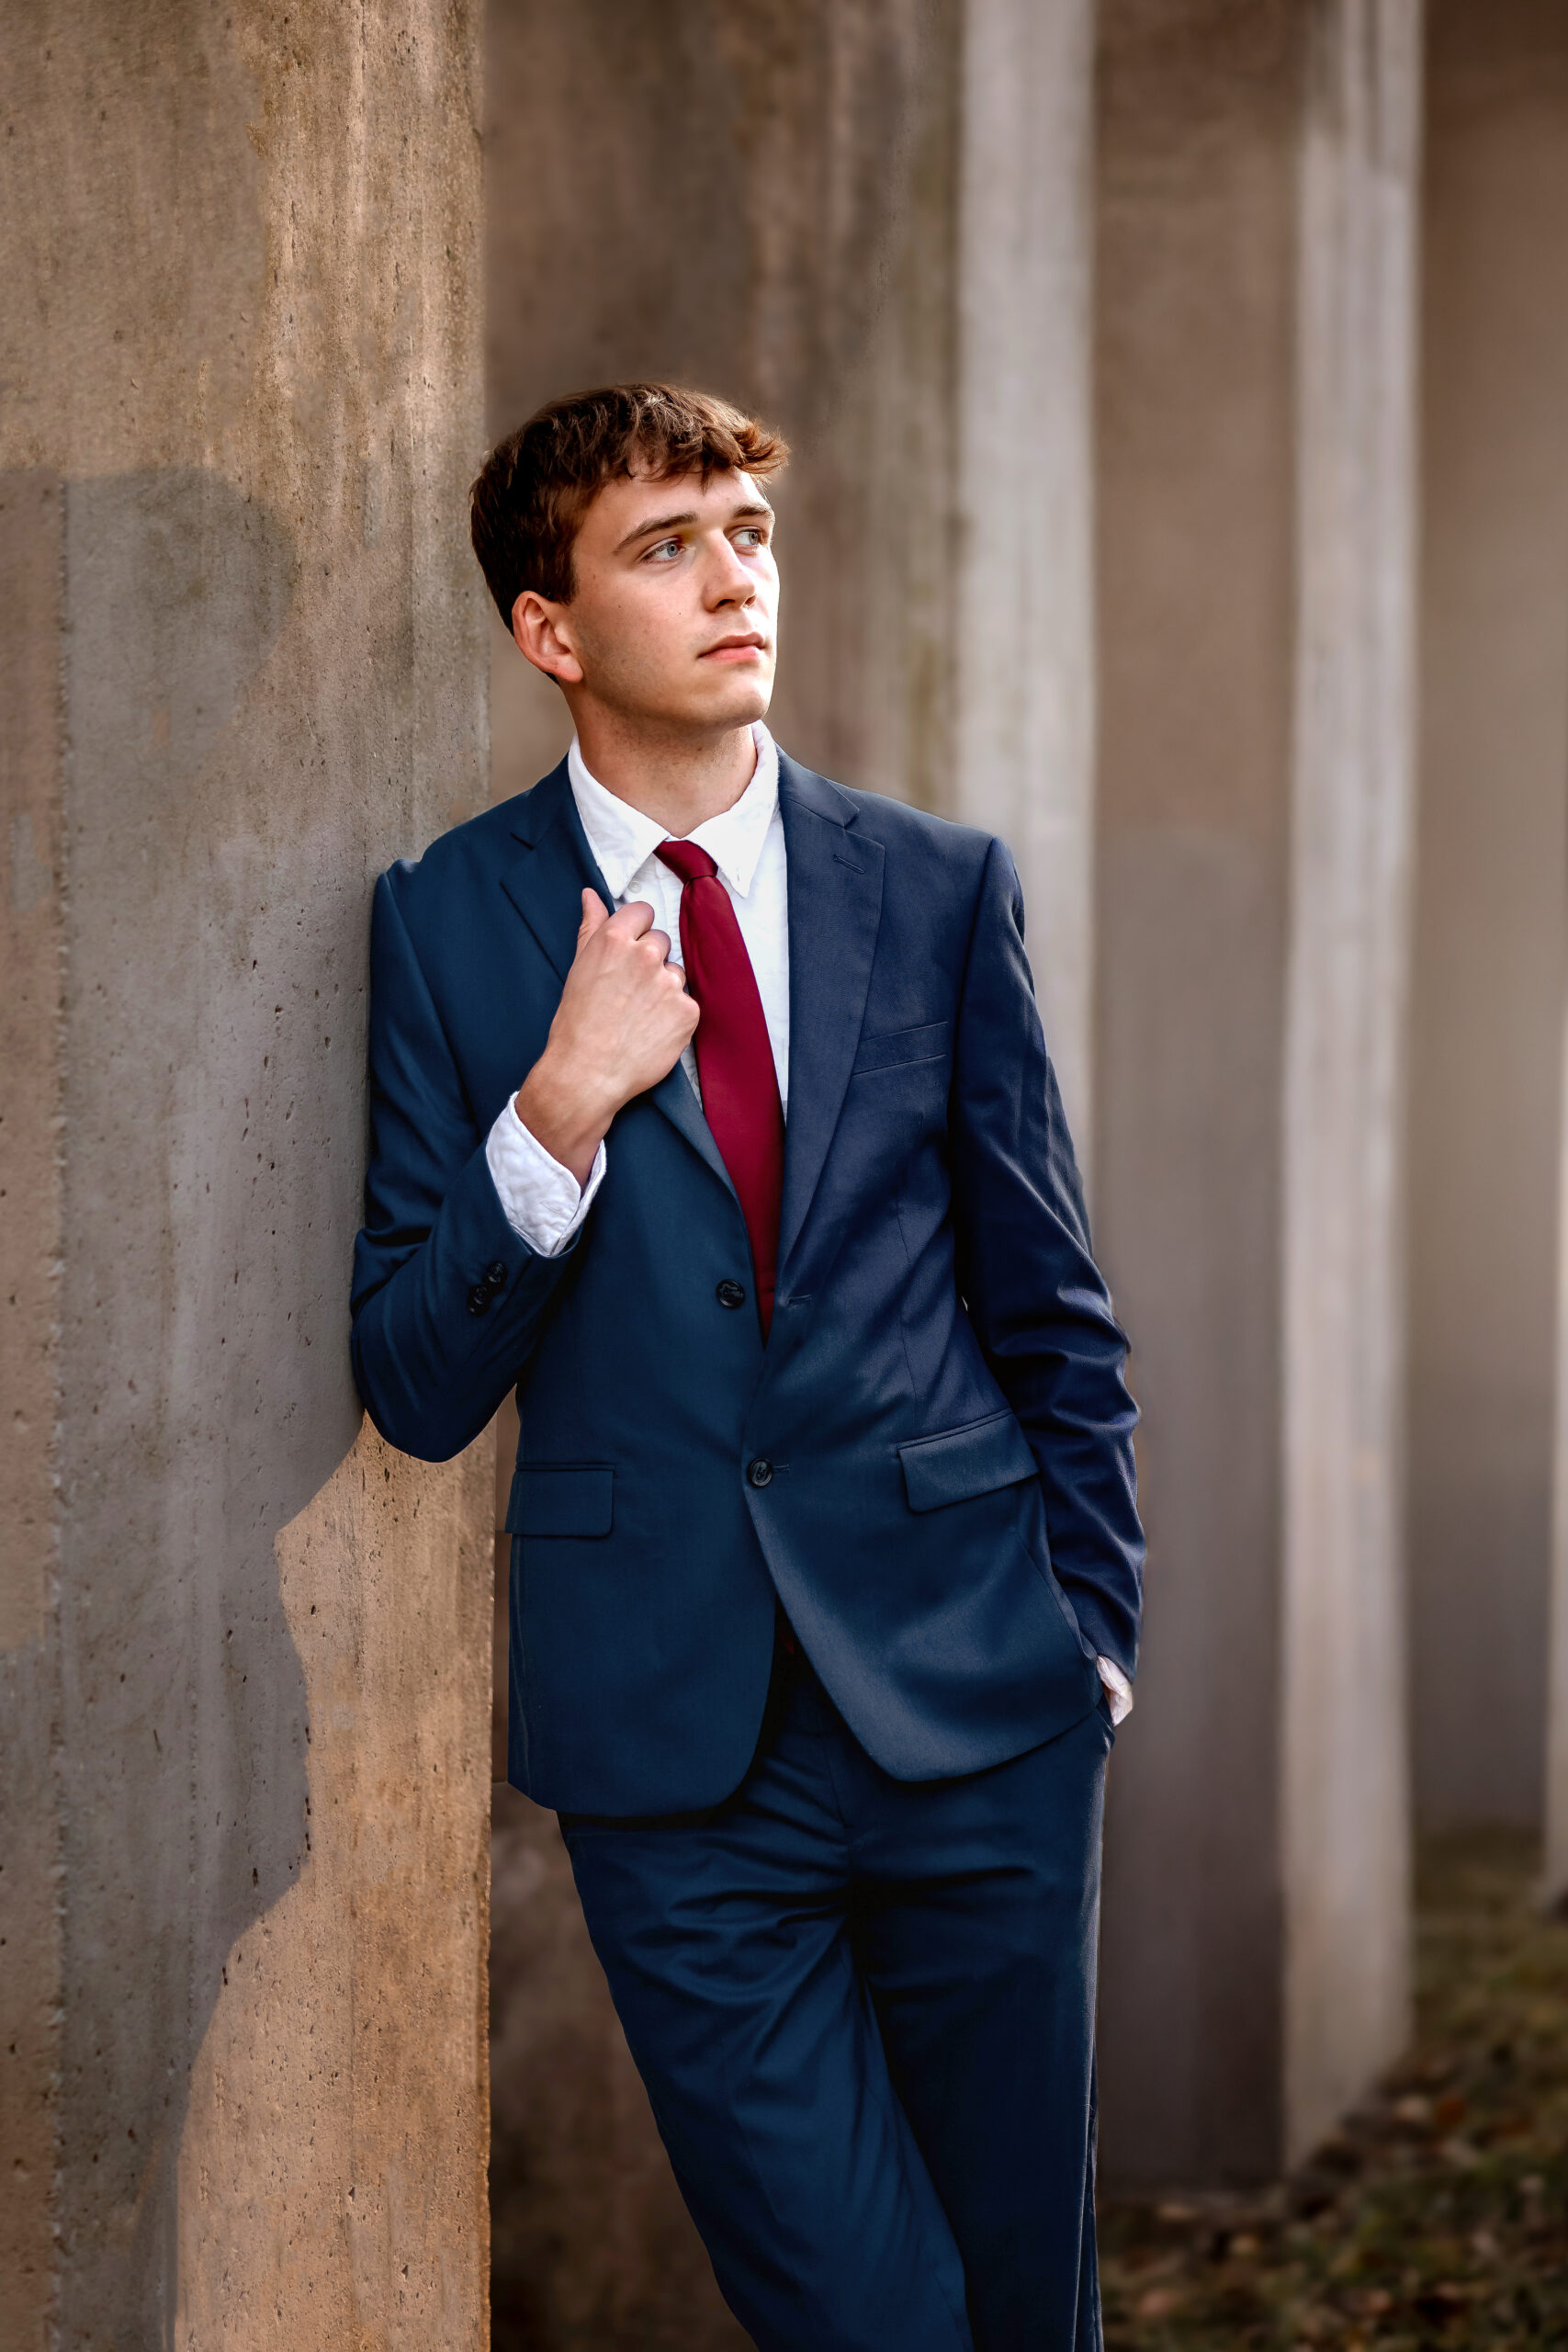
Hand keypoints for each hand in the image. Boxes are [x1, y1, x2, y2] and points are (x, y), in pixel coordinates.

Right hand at [515, 890, 698, 1184]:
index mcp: (615, 939)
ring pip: (675, 973)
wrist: (586, 1073)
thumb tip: (591, 895)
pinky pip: (687, 1003)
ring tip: (638, 1015)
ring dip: (664, 989)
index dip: (636, 932)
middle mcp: (645, 955)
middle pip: (661, 942)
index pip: (643, 912)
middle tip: (629, 991)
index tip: (628, 953)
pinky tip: (652, 1031)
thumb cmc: (576, 1023)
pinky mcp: (688, 1011)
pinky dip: (675, 1016)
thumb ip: (591, 927)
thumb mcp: (578, 968)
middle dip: (650, 961)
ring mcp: (669, 983)